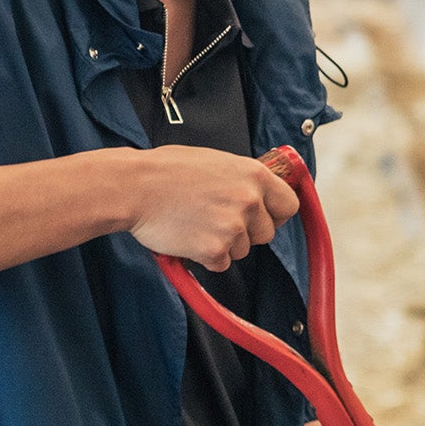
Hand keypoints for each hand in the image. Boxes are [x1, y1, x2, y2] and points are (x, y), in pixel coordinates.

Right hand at [125, 146, 298, 269]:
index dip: (275, 214)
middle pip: (266, 233)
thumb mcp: (217, 161)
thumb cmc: (168, 170)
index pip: (289, 205)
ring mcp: (233, 227)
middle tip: (217, 221)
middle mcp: (249, 201)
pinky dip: (206, 257)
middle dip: (246, 232)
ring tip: (197, 223)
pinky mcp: (214, 250)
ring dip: (224, 244)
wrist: (136, 187)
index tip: (264, 217)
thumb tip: (259, 194)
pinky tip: (189, 237)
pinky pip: (222, 264)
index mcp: (254, 175)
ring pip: (243, 250)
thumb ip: (243, 179)